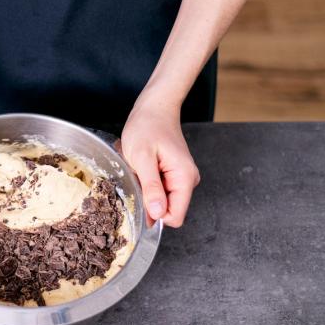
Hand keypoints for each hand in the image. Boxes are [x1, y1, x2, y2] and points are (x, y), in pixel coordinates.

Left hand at [121, 97, 199, 227]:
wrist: (154, 108)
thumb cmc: (147, 126)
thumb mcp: (142, 157)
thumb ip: (151, 187)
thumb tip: (157, 214)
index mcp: (184, 178)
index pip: (175, 216)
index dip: (154, 214)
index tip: (138, 197)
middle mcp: (187, 181)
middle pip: (167, 210)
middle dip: (147, 199)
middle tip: (137, 176)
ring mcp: (181, 178)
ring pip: (160, 200)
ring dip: (145, 189)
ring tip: (139, 168)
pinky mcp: (173, 175)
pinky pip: (158, 189)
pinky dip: (146, 182)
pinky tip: (141, 167)